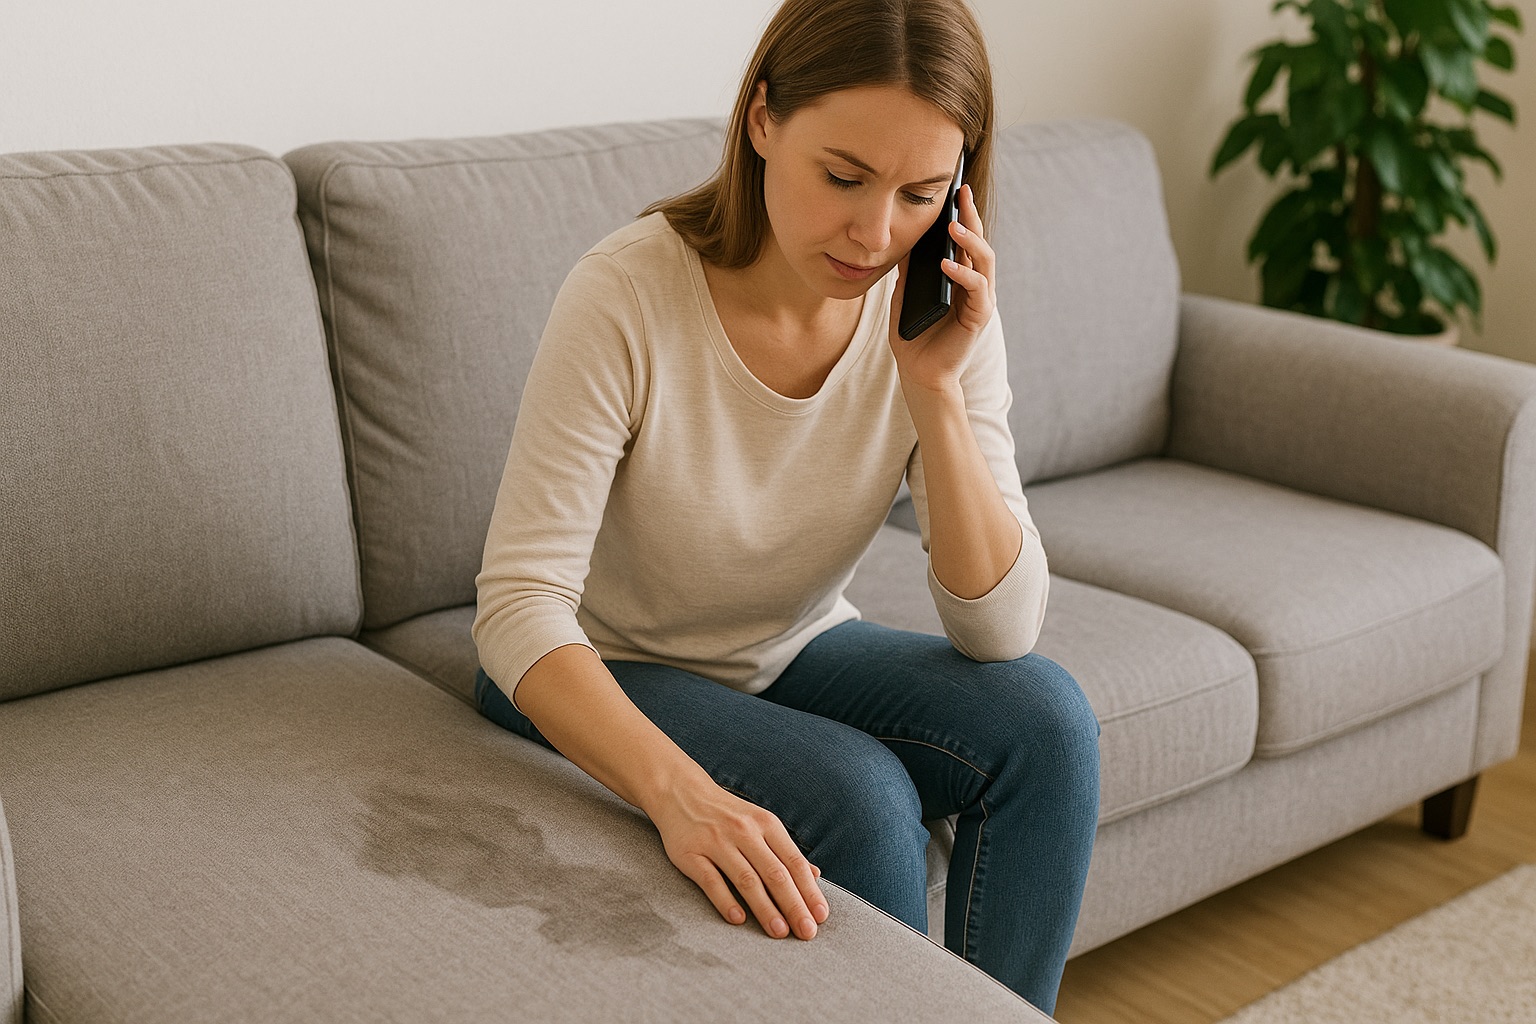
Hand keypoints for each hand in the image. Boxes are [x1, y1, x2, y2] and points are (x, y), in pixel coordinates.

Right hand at [648, 776, 827, 939]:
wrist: (682, 792)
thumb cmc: (729, 815)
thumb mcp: (761, 824)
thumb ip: (786, 851)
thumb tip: (815, 876)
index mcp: (766, 824)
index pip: (794, 862)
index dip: (809, 891)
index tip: (821, 917)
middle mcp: (744, 831)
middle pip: (775, 873)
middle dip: (794, 905)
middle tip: (807, 933)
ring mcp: (716, 842)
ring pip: (746, 879)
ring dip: (765, 908)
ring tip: (779, 932)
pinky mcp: (691, 854)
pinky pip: (710, 880)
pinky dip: (725, 901)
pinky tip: (738, 919)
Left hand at [886, 183, 998, 394]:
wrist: (920, 373)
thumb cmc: (913, 336)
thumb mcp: (904, 296)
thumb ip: (908, 272)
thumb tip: (903, 241)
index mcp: (959, 277)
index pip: (964, 240)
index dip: (962, 215)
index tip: (955, 189)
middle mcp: (974, 285)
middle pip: (978, 242)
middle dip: (971, 216)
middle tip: (962, 191)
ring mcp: (979, 300)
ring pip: (984, 261)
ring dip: (971, 241)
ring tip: (954, 225)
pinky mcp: (979, 317)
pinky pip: (977, 289)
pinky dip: (963, 274)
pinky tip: (947, 264)